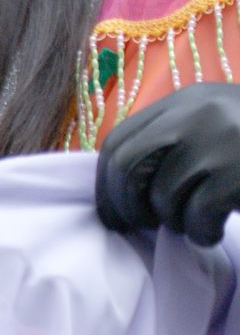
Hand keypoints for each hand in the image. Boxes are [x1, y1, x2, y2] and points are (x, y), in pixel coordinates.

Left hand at [96, 82, 239, 246]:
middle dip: (126, 204)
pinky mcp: (238, 175)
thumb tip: (121, 184)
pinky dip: (200, 232)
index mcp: (184, 102)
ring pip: (164, 197)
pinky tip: (212, 231)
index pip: (119, 139)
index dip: (108, 181)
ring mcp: (219, 143)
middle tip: (139, 225)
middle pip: (129, 166)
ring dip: (173, 222)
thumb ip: (173, 139)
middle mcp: (195, 115)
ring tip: (193, 224)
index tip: (112, 209)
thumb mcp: (214, 124)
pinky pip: (199, 215)